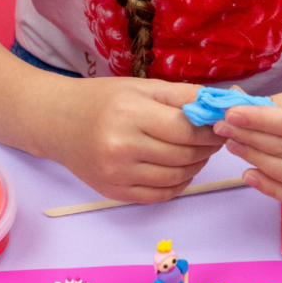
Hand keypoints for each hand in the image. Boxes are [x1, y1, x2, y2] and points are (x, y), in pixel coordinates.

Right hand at [30, 76, 223, 202]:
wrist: (57, 122)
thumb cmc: (103, 100)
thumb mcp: (143, 87)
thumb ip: (184, 96)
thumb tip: (224, 103)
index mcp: (131, 114)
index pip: (187, 130)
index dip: (211, 130)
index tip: (221, 125)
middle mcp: (122, 146)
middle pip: (184, 155)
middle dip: (207, 148)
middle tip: (213, 138)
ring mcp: (117, 173)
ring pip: (177, 177)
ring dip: (196, 165)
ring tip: (196, 151)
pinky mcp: (115, 192)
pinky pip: (161, 195)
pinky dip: (179, 184)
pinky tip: (180, 168)